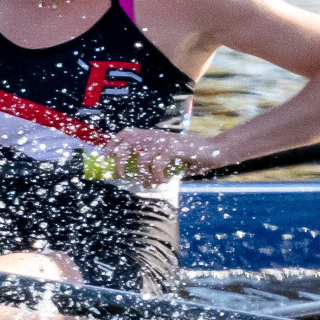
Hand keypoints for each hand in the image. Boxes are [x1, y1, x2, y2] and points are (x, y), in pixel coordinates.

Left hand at [95, 129, 218, 186]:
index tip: (105, 156)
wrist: (214, 150)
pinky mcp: (174, 149)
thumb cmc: (190, 157)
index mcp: (152, 136)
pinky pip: (157, 164)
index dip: (112, 144)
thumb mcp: (168, 157)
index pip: (126, 134)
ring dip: (143, 176)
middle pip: (127, 145)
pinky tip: (163, 181)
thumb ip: (154, 162)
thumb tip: (137, 175)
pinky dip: (157, 176)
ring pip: (142, 159)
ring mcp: (164, 142)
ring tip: (148, 185)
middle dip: (120, 162)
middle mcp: (156, 136)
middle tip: (122, 176)